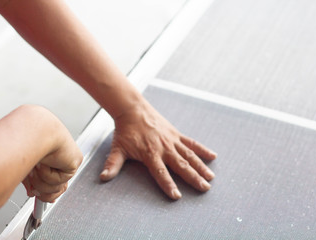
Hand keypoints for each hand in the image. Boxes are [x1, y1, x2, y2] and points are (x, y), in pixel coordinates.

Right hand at [22, 118, 82, 202]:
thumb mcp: (24, 166)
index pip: (53, 181)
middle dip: (43, 191)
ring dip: (42, 182)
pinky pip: (60, 181)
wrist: (34, 131)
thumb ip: (30, 180)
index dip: (45, 192)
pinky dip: (48, 175)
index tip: (36, 196)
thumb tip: (32, 193)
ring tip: (36, 167)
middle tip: (32, 185)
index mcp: (51, 157)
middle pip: (57, 189)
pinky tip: (45, 162)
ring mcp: (68, 162)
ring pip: (57, 188)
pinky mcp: (74, 162)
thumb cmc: (25, 141)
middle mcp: (60, 160)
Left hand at [100, 101, 216, 199]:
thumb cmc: (125, 130)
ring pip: (189, 155)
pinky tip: (212, 156)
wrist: (132, 109)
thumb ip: (113, 164)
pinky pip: (191, 142)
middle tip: (204, 189)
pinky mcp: (176, 133)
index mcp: (150, 153)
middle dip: (193, 178)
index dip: (168, 185)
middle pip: (181, 165)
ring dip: (200, 167)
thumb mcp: (118, 148)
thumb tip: (103, 178)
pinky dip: (202, 149)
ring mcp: (172, 140)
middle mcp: (164, 148)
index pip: (161, 172)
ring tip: (210, 178)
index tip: (177, 196)